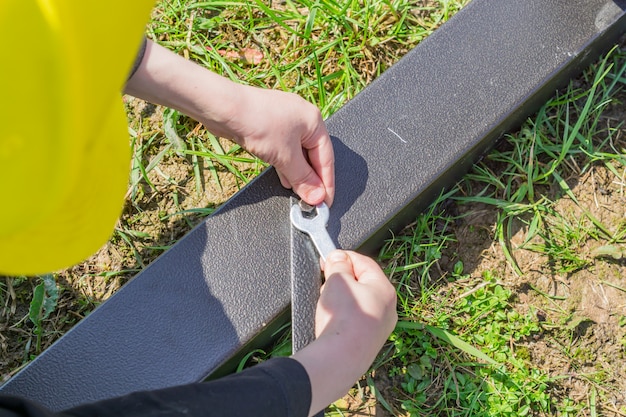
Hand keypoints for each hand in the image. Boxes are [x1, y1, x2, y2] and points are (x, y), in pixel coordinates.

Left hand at [220, 85, 334, 205]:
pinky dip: (285, 164)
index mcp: (314, 121)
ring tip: (297, 192)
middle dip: (312, 179)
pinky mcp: (269, 126)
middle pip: (313, 156)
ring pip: (298, 153)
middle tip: (310, 200)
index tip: (325, 202)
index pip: (327, 158)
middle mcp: (302, 118)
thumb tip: (316, 196)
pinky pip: (284, 149)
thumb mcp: (285, 157)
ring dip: (298, 173)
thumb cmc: (257, 121)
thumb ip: (303, 179)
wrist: (224, 107)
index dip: (327, 183)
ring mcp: (285, 121)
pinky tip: (283, 177)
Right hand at [292, 250, 396, 415]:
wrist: (341, 358)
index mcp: (385, 289)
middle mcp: (387, 309)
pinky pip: (355, 320)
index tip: (328, 257)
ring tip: (327, 300)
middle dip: (342, 278)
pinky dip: (343, 315)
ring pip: (359, 303)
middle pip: (363, 283)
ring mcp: (379, 327)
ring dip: (342, 297)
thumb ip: (337, 264)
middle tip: (325, 278)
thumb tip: (337, 257)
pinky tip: (331, 318)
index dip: (344, 257)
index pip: (365, 263)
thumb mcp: (337, 280)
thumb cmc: (344, 317)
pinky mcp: (368, 342)